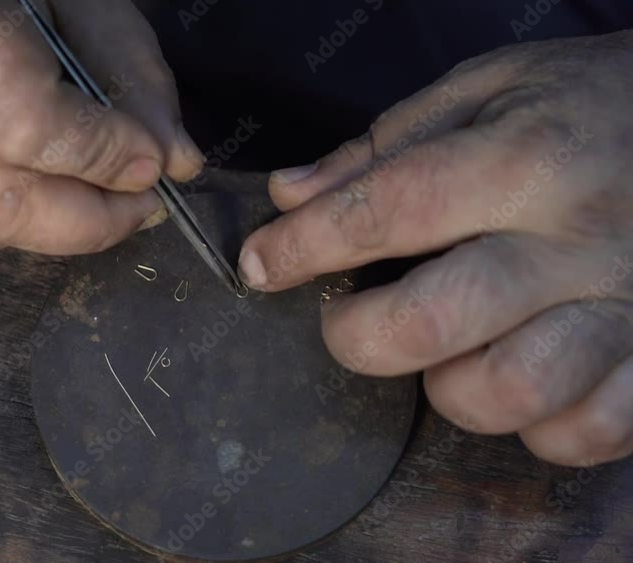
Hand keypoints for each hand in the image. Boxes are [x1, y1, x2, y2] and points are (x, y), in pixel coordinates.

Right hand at [0, 0, 201, 253]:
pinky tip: (43, 186)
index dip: (100, 156)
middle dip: (90, 222)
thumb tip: (176, 164)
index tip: (151, 164)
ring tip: (103, 198)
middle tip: (141, 206)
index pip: (25, 128)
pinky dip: (16, 220)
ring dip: (60, 228)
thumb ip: (132, 76)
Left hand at [240, 31, 632, 465]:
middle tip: (347, 316)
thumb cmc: (595, 103)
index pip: (384, 211)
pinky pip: (581, 432)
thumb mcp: (491, 87)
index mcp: (523, 160)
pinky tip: (521, 376)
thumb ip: (385, 144)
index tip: (258, 264)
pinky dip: (534, 424)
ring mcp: (625, 308)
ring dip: (450, 386)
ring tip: (452, 348)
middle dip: (356, 335)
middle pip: (433, 323)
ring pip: (506, 393)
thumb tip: (290, 195)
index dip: (302, 246)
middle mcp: (576, 240)